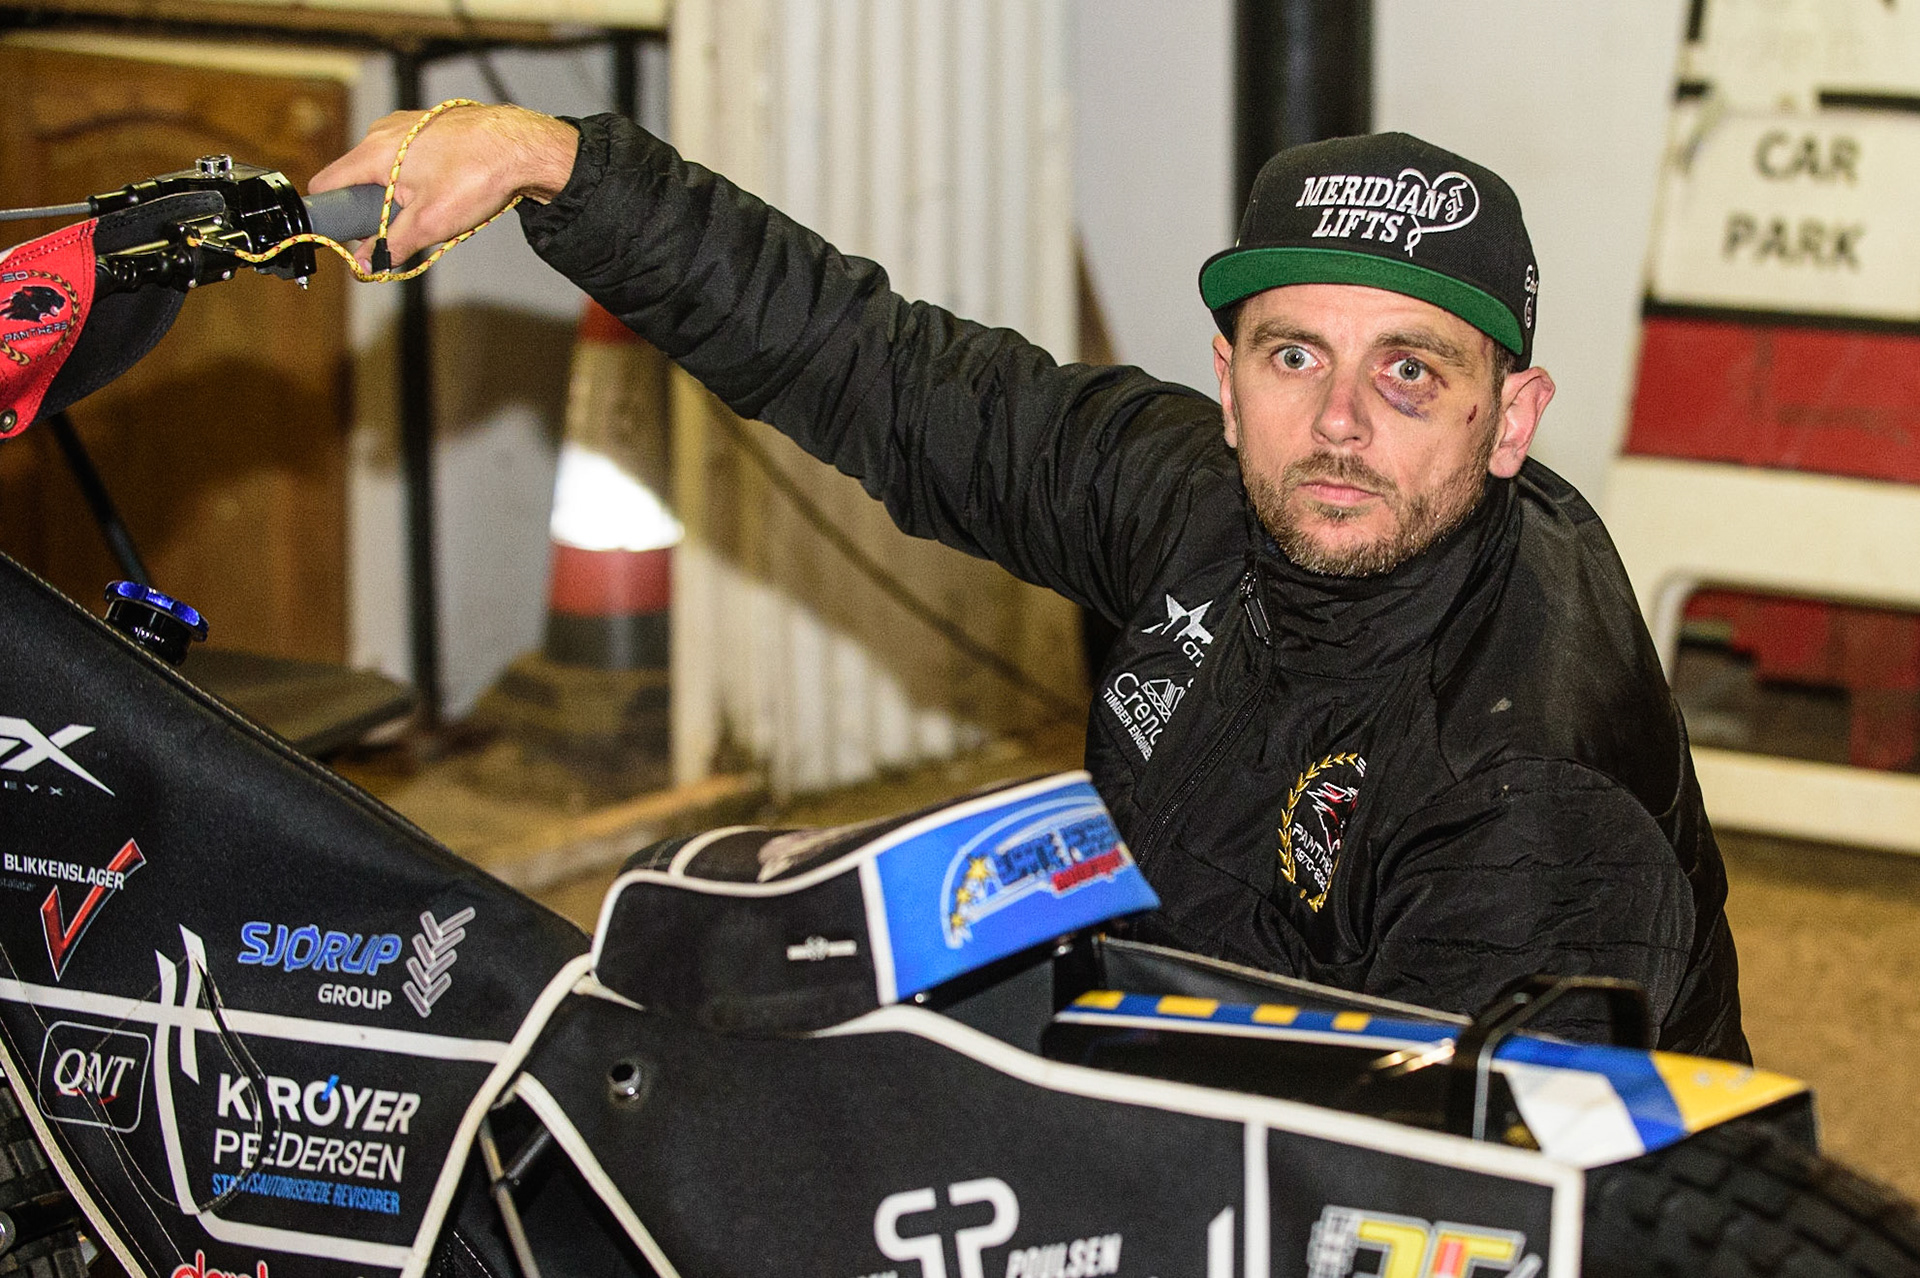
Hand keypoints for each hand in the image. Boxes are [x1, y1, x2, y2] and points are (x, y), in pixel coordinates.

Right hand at [309, 103, 579, 270]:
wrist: (523, 147)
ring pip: (389, 170)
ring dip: (403, 197)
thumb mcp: (428, 223)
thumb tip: (365, 264)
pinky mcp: (430, 127)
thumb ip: (390, 245)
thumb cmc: (475, 177)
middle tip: (407, 230)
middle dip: (376, 211)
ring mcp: (407, 125)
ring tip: (437, 211)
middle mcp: (383, 132)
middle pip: (359, 180)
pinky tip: (449, 192)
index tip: (349, 238)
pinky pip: (412, 159)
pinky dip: (422, 180)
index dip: (331, 216)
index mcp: (373, 152)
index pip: (327, 185)